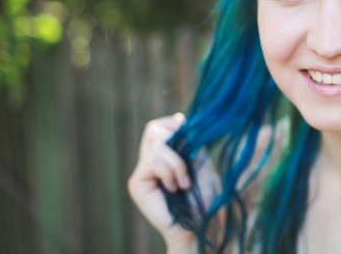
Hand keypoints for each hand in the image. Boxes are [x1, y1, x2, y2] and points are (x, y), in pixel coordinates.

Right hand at [128, 113, 196, 250]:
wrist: (199, 222)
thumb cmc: (203, 196)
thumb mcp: (201, 161)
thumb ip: (189, 141)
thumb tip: (179, 119)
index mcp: (165, 155)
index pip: (159, 127)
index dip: (172, 124)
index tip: (187, 131)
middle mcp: (150, 161)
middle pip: (152, 130)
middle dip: (174, 140)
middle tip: (188, 162)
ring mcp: (142, 172)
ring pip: (156, 145)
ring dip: (177, 163)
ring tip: (184, 183)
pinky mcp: (137, 182)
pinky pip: (152, 160)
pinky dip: (169, 171)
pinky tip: (174, 188)